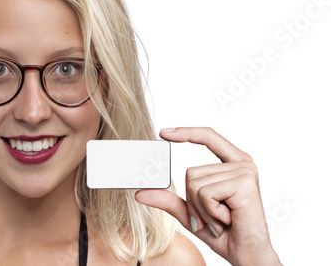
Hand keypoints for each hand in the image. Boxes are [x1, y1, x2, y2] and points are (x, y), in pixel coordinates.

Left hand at [135, 127, 281, 265]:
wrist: (247, 255)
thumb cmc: (223, 233)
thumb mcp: (190, 213)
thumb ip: (168, 200)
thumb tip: (140, 193)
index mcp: (232, 163)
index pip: (208, 137)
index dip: (187, 132)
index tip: (163, 133)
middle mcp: (241, 163)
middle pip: (191, 172)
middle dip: (194, 202)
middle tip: (213, 218)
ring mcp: (244, 171)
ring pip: (195, 184)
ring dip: (202, 210)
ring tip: (221, 220)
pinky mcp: (244, 182)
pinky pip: (205, 193)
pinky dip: (209, 211)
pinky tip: (227, 219)